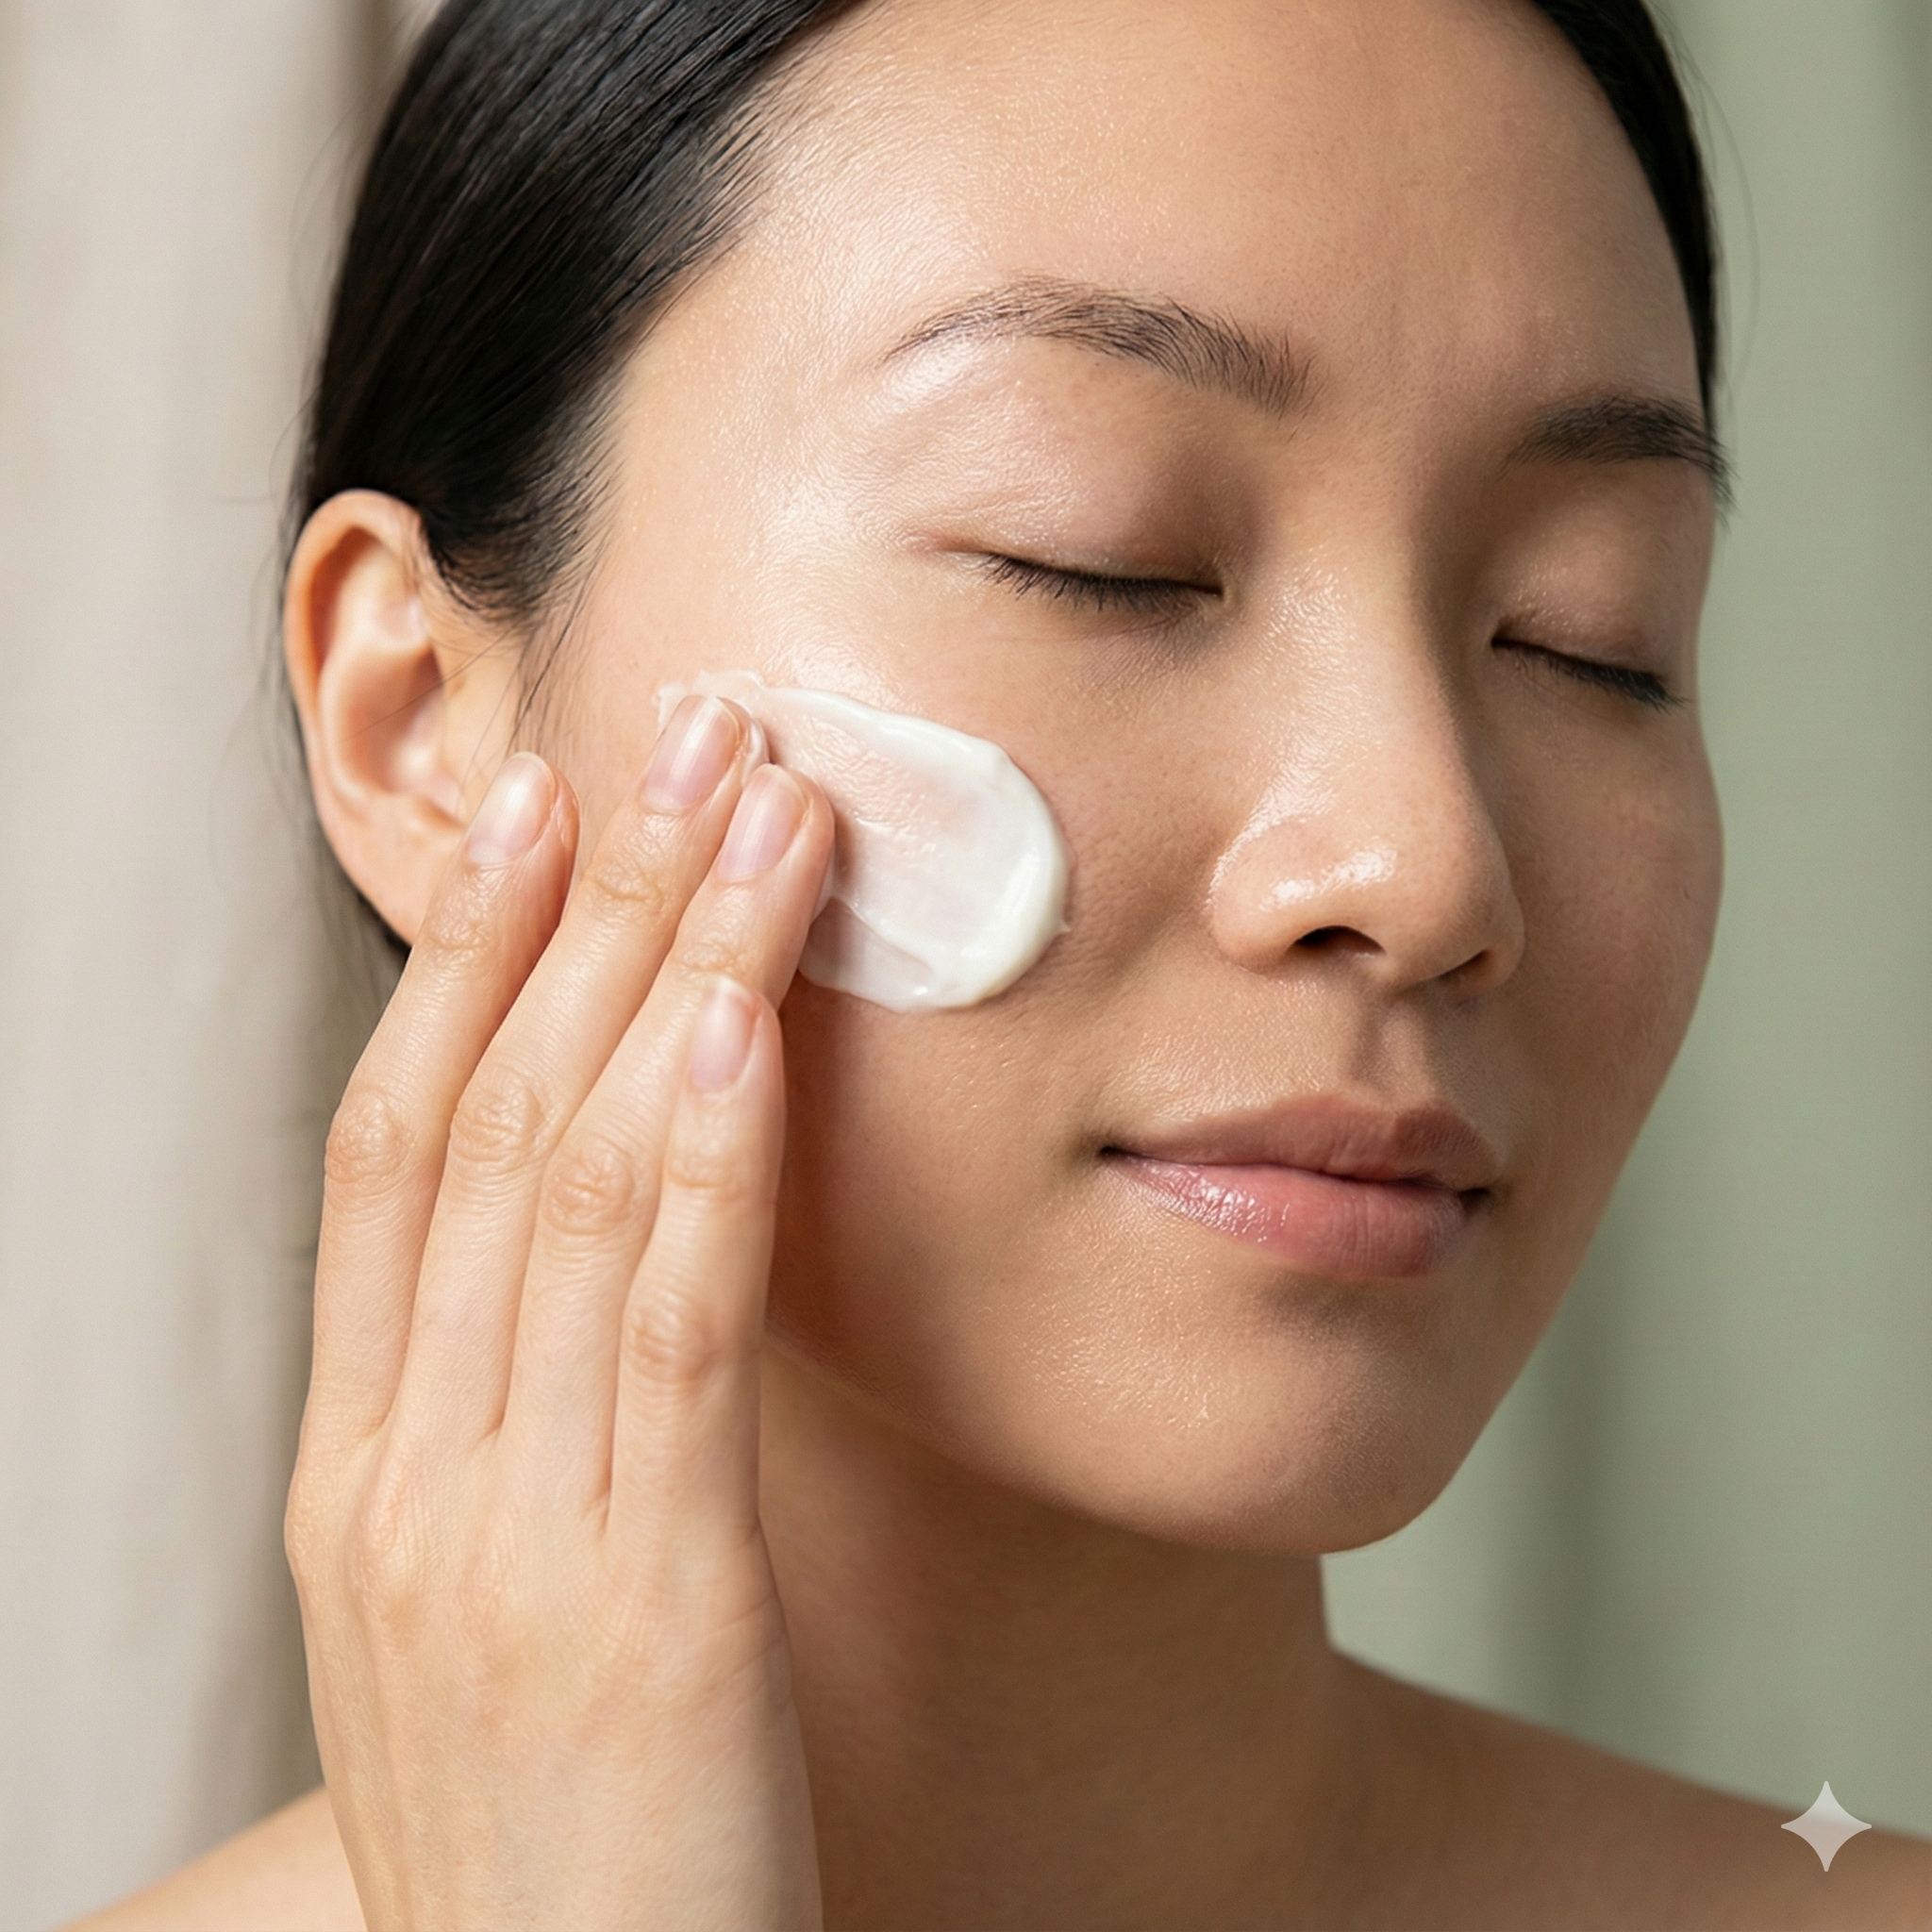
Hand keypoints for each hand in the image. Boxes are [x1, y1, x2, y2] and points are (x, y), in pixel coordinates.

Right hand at [283, 696, 831, 1931]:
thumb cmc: (563, 1841)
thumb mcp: (493, 1617)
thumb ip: (515, 1441)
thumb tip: (592, 1265)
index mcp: (360, 1476)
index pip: (393, 1159)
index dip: (464, 970)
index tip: (542, 818)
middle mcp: (406, 1478)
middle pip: (485, 1124)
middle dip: (580, 914)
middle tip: (664, 738)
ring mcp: (509, 1537)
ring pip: (578, 1186)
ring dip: (669, 975)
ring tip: (750, 810)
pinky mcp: (646, 1603)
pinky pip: (669, 1332)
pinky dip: (707, 1159)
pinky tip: (749, 1020)